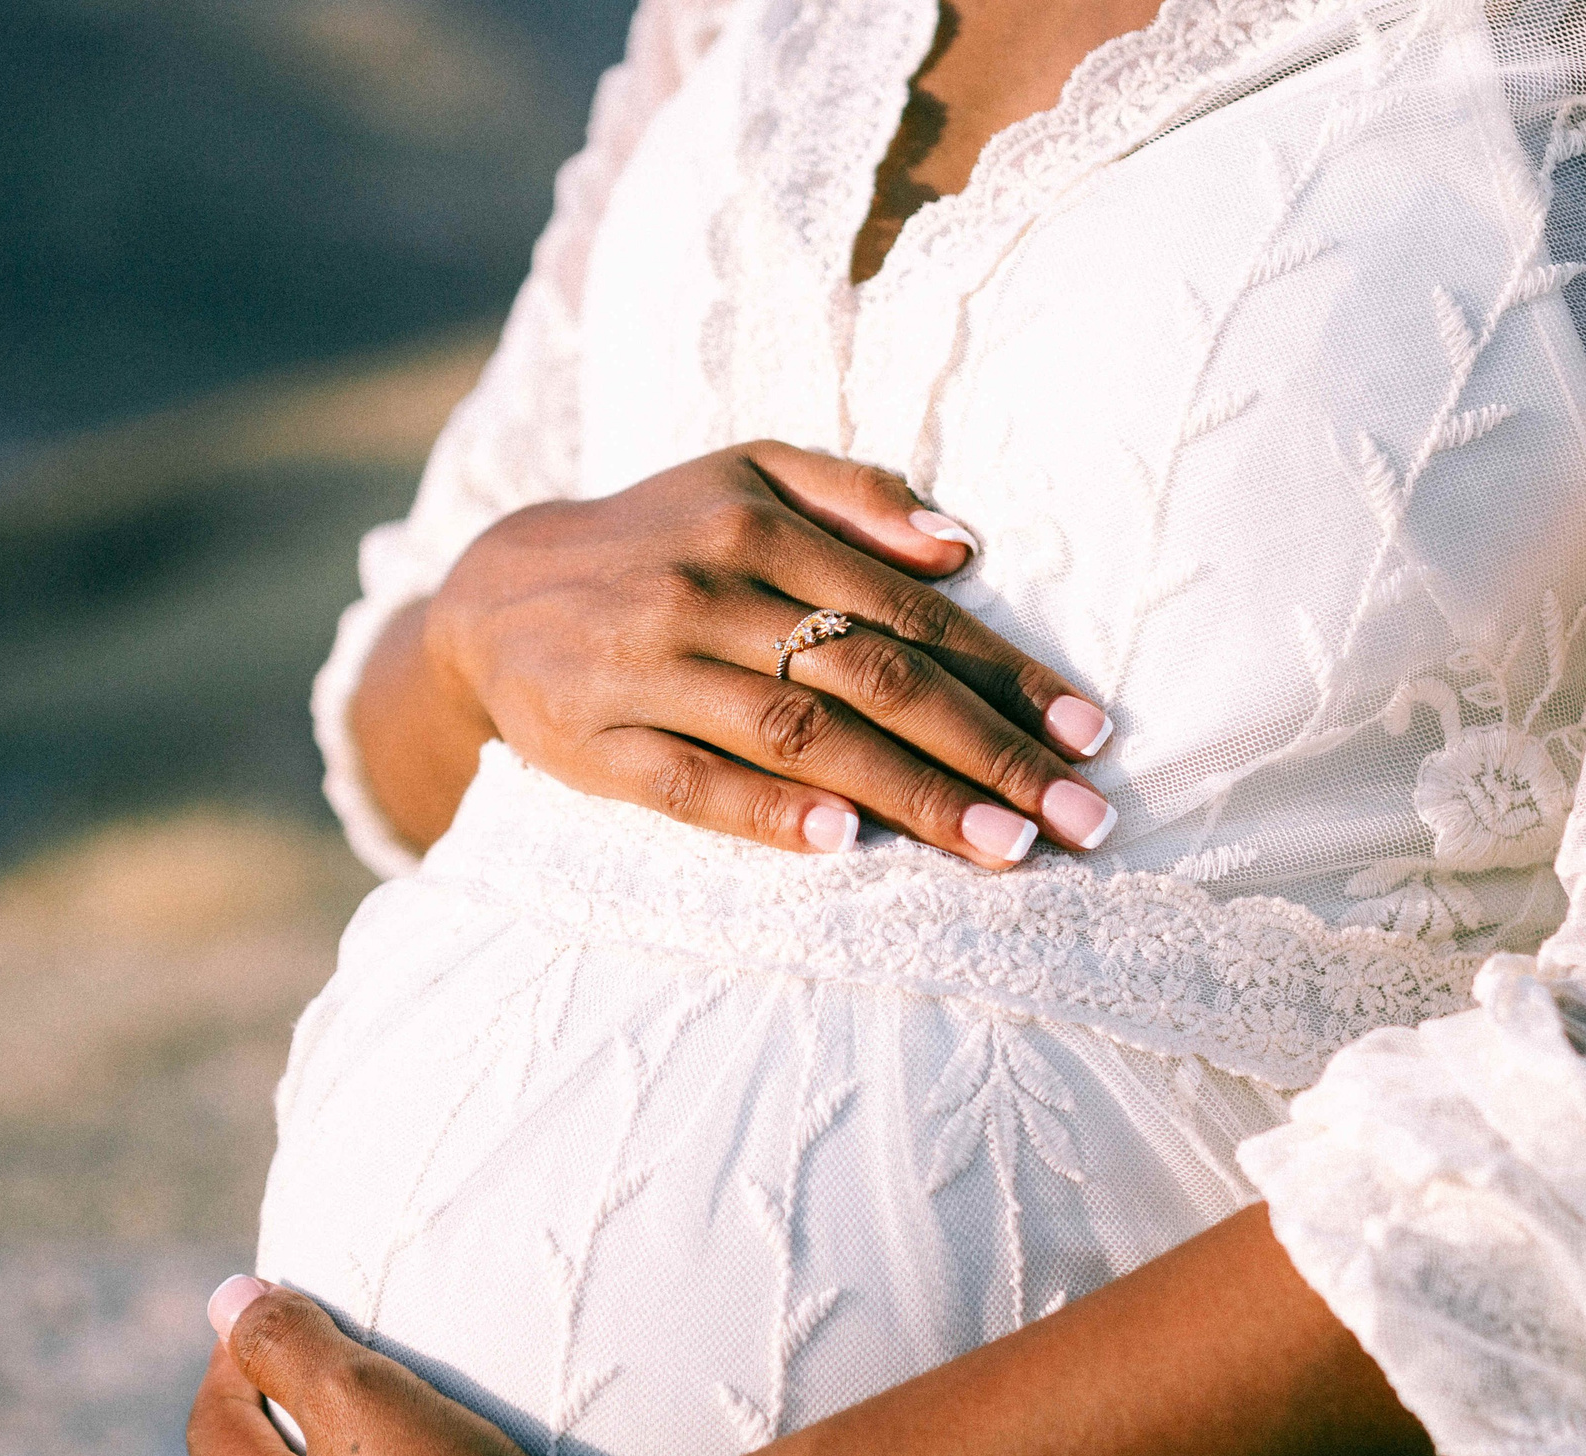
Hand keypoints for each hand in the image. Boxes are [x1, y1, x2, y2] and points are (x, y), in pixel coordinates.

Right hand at [372, 442, 1117, 869]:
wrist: (494, 594)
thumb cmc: (657, 537)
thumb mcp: (746, 476)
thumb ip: (855, 495)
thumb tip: (962, 544)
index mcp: (757, 527)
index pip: (908, 615)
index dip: (1006, 678)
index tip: (1090, 737)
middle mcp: (707, 593)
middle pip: (871, 680)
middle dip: (989, 754)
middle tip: (1080, 820)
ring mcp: (648, 670)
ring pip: (799, 736)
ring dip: (911, 796)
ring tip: (1002, 849)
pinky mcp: (594, 745)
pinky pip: (690, 785)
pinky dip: (767, 811)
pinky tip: (846, 842)